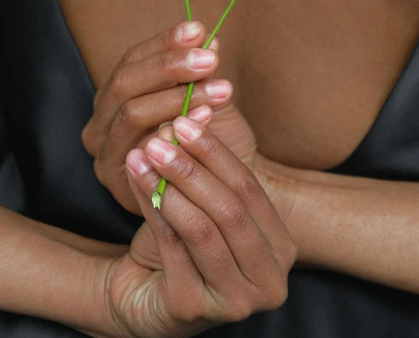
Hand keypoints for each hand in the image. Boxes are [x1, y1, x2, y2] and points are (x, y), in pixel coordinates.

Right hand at [81, 20, 258, 215]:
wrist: (218, 193)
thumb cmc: (208, 140)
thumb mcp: (205, 98)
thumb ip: (201, 72)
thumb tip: (208, 37)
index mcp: (116, 93)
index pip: (133, 58)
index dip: (164, 42)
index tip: (198, 30)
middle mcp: (101, 119)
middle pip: (125, 82)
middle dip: (169, 67)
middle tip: (210, 59)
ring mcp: (104, 151)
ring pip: (131, 113)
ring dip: (177, 97)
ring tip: (218, 89)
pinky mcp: (117, 180)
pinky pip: (142, 148)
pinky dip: (175, 130)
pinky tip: (205, 118)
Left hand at [100, 117, 296, 337]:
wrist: (146, 293)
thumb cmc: (185, 242)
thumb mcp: (207, 202)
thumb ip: (210, 166)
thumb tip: (194, 108)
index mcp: (282, 249)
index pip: (250, 189)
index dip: (216, 152)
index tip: (186, 119)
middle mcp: (269, 282)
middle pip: (230, 210)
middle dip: (192, 167)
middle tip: (162, 136)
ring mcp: (235, 302)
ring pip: (202, 229)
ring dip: (170, 184)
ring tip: (145, 154)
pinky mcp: (195, 310)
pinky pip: (172, 247)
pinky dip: (152, 206)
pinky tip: (136, 179)